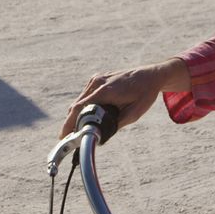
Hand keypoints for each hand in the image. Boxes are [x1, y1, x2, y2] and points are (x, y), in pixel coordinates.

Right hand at [59, 58, 189, 138]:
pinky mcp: (98, 78)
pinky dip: (84, 106)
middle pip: (76, 105)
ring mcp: (97, 79)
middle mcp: (98, 82)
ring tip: (77, 129)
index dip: (69, 123)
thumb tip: (101, 137)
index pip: (79, 108)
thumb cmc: (144, 94)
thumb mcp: (134, 114)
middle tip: (68, 138)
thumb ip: (116, 125)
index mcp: (105, 91)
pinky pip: (86, 94)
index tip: (63, 136)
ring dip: (77, 114)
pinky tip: (87, 116)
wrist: (151, 75)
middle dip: (70, 122)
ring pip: (80, 100)